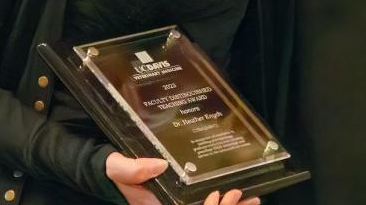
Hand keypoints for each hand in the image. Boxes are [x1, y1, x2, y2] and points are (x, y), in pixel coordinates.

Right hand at [104, 153, 258, 204]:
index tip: (218, 196)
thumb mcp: (119, 168)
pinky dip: (224, 202)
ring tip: (253, 199)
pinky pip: (206, 203)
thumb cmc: (115, 169)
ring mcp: (180, 203)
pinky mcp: (184, 197)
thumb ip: (134, 168)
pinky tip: (241, 195)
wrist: (112, 169)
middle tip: (247, 197)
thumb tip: (160, 164)